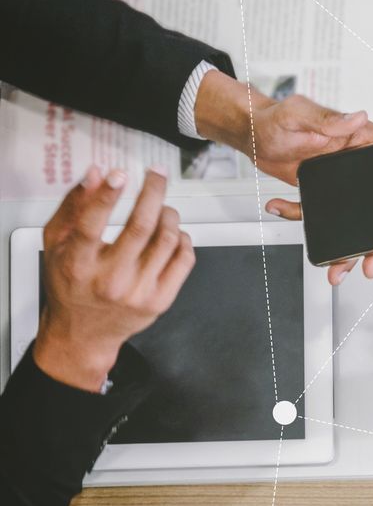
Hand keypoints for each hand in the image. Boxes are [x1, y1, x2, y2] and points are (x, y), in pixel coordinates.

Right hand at [34, 167, 193, 390]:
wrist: (83, 332)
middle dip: (152, 193)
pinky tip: (173, 232)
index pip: (92, 225)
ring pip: (166, 240)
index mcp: (78, 264)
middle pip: (140, 227)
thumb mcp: (57, 244)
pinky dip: (182, 239)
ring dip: (169, 214)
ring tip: (163, 207)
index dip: (107, 196)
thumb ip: (74, 207)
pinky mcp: (160, 300)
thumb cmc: (70, 283)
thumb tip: (95, 175)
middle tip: (157, 174)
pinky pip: (183, 260)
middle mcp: (109, 279)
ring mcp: (138, 292)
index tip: (119, 174)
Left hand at [193, 74, 372, 283]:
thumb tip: (359, 118)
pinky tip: (282, 209)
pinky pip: (322, 217)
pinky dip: (302, 220)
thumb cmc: (276, 116)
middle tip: (370, 262)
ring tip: (337, 267)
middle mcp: (359, 164)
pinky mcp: (324, 193)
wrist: (251, 132)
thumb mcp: (300, 113)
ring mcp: (343, 182)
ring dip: (347, 247)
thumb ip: (328, 118)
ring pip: (356, 220)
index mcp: (364, 141)